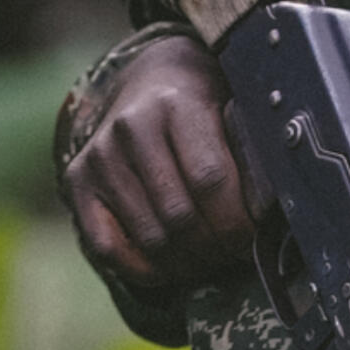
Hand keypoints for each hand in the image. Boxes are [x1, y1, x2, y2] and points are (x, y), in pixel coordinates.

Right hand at [64, 35, 262, 294]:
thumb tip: (272, 214)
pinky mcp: (78, 179)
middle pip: (180, 216)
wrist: (151, 80)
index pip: (211, 180)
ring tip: (208, 257)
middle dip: (215, 247)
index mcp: (178, 104)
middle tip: (232, 253)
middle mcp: (131, 126)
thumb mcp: (235, 113)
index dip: (238, 221)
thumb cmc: (206, 107)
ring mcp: (100, 154)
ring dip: (186, 262)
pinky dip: (142, 269)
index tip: (254, 237)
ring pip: (150, 237)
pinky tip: (168, 267)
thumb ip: (252, 158)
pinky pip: (107, 247)